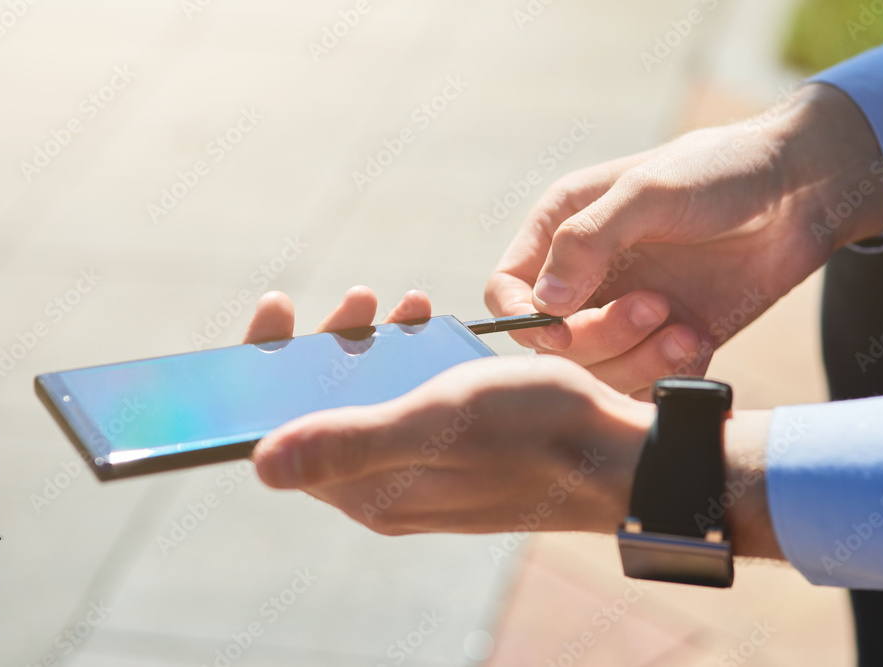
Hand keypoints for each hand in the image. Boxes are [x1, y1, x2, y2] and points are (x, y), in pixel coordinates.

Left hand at [243, 288, 653, 535]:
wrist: (624, 454)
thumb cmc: (538, 432)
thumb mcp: (437, 422)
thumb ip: (348, 441)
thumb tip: (258, 464)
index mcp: (369, 488)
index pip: (285, 432)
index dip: (267, 367)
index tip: (279, 308)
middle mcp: (388, 486)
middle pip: (329, 411)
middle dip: (334, 345)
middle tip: (361, 299)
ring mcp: (423, 471)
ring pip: (376, 401)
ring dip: (379, 348)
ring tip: (411, 307)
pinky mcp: (456, 455)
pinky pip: (414, 403)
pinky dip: (416, 363)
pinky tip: (439, 331)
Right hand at [486, 83, 882, 396]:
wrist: (800, 193)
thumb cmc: (719, 173)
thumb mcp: (649, 193)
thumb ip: (587, 241)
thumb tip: (543, 304)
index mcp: (562, 231)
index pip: (506, 289)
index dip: (520, 318)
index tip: (560, 329)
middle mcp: (586, 277)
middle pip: (552, 342)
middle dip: (598, 337)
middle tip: (653, 306)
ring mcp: (625, 312)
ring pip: (597, 371)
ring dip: (636, 359)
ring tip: (682, 326)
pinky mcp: (665, 341)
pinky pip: (645, 382)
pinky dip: (667, 372)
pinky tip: (699, 338)